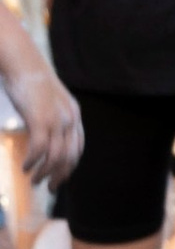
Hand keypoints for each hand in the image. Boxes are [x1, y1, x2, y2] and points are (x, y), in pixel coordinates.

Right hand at [11, 66, 80, 187]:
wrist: (22, 60)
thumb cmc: (30, 78)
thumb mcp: (47, 99)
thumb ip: (50, 115)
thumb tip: (41, 132)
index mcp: (73, 114)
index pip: (77, 148)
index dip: (69, 166)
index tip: (60, 177)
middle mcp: (69, 118)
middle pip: (70, 156)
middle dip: (60, 175)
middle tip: (50, 188)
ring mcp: (56, 119)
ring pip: (55, 157)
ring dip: (45, 172)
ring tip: (35, 180)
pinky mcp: (40, 119)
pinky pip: (40, 149)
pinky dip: (34, 161)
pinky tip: (26, 167)